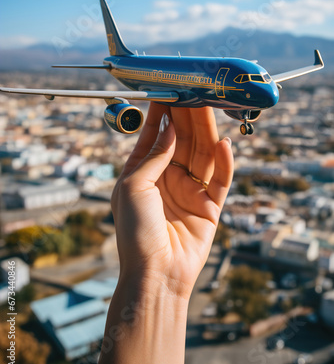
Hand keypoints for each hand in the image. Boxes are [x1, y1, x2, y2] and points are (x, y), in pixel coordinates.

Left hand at [111, 103, 233, 298]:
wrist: (155, 275)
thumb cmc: (136, 232)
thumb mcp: (134, 187)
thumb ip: (154, 156)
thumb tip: (170, 129)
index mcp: (144, 172)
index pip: (156, 134)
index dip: (163, 112)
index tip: (171, 88)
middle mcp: (168, 177)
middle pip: (183, 139)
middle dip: (188, 115)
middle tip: (196, 90)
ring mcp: (190, 190)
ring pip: (203, 154)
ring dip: (207, 131)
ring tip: (212, 106)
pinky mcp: (210, 206)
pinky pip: (221, 180)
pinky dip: (225, 162)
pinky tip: (225, 144)